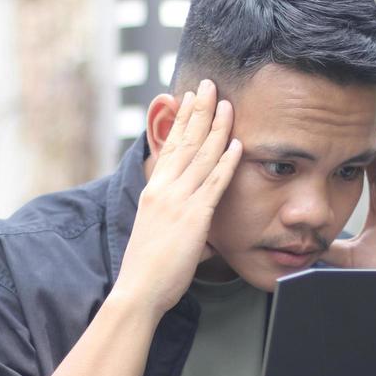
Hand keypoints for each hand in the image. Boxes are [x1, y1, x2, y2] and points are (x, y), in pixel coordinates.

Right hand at [114, 80, 241, 314]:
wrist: (139, 289)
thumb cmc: (148, 269)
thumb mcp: (158, 234)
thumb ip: (177, 221)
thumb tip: (195, 227)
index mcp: (153, 191)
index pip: (169, 147)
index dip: (181, 120)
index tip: (189, 99)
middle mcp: (164, 190)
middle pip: (185, 141)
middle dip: (199, 111)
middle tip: (209, 86)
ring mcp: (178, 201)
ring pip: (201, 156)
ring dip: (217, 127)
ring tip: (227, 104)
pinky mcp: (194, 217)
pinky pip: (214, 183)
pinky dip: (227, 161)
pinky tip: (237, 143)